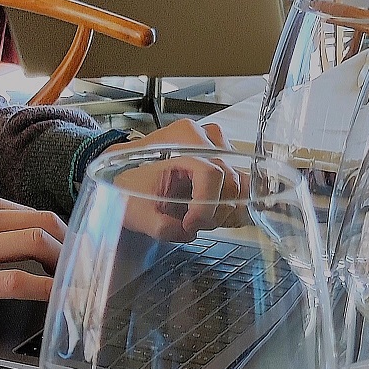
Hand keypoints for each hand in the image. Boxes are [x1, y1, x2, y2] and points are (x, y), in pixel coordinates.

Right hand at [0, 188, 66, 324]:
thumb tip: (19, 236)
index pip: (26, 209)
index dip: (56, 228)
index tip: (71, 245)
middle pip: (40, 220)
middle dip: (70, 241)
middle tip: (84, 261)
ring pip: (36, 242)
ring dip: (64, 260)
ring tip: (75, 277)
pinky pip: (20, 280)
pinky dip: (47, 287)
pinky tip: (59, 296)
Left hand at [103, 119, 248, 241]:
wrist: (126, 175)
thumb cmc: (129, 185)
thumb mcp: (136, 209)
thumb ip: (160, 225)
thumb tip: (186, 232)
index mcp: (179, 138)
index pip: (211, 174)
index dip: (205, 206)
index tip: (191, 225)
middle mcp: (203, 136)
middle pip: (230, 181)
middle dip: (213, 212)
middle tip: (191, 226)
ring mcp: (218, 147)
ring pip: (240, 185)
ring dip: (223, 210)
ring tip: (198, 219)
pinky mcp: (225, 161)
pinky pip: (243, 185)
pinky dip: (230, 205)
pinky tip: (210, 214)